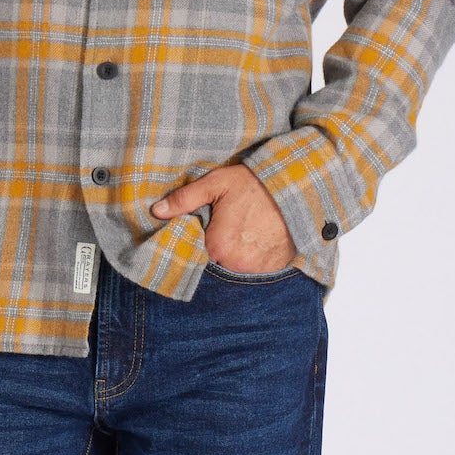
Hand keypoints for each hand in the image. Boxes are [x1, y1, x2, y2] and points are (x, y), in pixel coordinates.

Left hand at [151, 164, 295, 273]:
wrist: (298, 189)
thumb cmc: (256, 185)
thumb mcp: (217, 184)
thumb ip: (184, 199)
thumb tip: (156, 211)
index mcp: (217, 245)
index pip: (194, 254)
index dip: (196, 241)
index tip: (203, 230)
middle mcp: (235, 264)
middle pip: (214, 263)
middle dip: (215, 249)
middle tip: (225, 228)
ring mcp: (256, 270)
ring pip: (233, 267)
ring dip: (233, 256)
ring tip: (241, 233)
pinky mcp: (272, 270)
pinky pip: (253, 271)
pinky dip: (252, 259)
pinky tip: (255, 240)